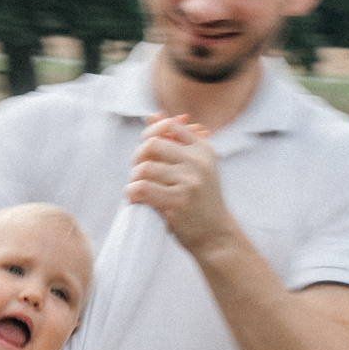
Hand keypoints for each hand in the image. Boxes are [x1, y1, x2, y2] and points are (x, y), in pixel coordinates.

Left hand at [125, 114, 233, 252]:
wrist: (216, 234)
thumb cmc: (200, 200)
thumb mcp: (194, 166)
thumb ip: (174, 141)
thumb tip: (152, 115)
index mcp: (203, 149)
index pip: (169, 125)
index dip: (150, 135)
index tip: (147, 153)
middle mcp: (199, 162)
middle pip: (152, 145)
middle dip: (138, 158)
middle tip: (139, 173)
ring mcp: (190, 182)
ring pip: (144, 168)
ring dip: (134, 179)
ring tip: (138, 189)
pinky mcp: (179, 202)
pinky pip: (142, 189)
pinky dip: (132, 194)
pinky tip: (137, 200)